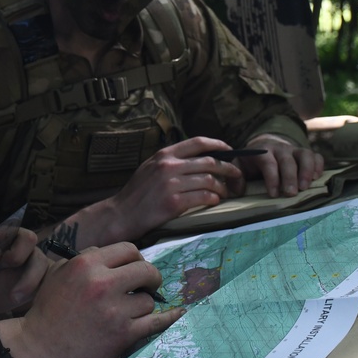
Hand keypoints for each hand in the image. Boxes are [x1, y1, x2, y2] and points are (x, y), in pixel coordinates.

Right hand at [0, 242, 184, 357]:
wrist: (38, 347)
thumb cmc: (48, 309)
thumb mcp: (61, 273)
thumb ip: (87, 259)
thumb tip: (114, 255)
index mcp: (87, 264)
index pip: (128, 250)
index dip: (136, 257)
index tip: (136, 267)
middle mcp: (102, 283)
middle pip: (145, 270)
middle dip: (150, 277)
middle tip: (148, 284)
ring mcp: (114, 310)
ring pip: (149, 299)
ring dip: (144, 304)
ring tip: (131, 310)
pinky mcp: (122, 335)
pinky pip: (156, 322)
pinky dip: (168, 318)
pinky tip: (176, 313)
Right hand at [100, 137, 243, 242]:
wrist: (120, 214)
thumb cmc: (137, 193)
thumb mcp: (150, 167)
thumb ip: (171, 161)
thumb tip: (198, 158)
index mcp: (164, 154)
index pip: (198, 143)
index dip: (218, 145)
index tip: (230, 150)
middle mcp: (169, 166)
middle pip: (209, 162)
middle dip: (229, 169)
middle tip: (237, 177)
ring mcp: (171, 184)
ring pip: (209, 180)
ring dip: (222, 187)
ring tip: (225, 193)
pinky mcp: (173, 203)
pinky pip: (203, 197)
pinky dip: (213, 198)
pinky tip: (214, 201)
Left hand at [231, 134, 324, 197]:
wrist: (266, 146)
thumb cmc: (252, 161)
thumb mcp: (240, 165)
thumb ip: (235, 176)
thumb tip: (238, 190)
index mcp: (262, 151)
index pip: (268, 162)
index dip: (272, 178)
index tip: (273, 194)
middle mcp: (280, 148)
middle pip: (287, 160)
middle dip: (289, 177)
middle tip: (291, 194)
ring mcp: (294, 150)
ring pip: (304, 154)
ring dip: (306, 171)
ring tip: (305, 187)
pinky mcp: (305, 153)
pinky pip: (316, 156)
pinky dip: (318, 166)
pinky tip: (316, 178)